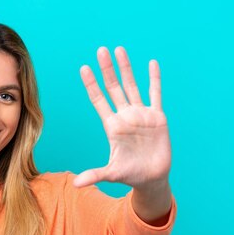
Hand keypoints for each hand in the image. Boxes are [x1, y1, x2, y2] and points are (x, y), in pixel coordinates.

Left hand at [73, 47, 170, 189]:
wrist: (152, 178)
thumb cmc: (130, 175)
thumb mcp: (111, 174)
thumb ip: (94, 175)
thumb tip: (76, 184)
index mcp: (112, 126)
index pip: (99, 100)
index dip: (91, 84)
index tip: (83, 68)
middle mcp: (125, 116)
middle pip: (114, 88)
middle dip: (107, 69)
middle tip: (100, 50)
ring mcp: (141, 115)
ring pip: (132, 86)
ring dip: (126, 68)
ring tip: (119, 49)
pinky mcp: (157, 117)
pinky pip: (155, 94)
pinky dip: (154, 79)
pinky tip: (151, 63)